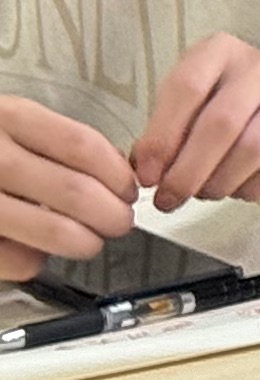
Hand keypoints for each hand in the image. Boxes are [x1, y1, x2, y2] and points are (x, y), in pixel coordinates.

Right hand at [0, 95, 134, 279]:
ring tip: (90, 243)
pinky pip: (10, 259)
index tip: (128, 189)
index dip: (115, 173)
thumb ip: (47, 142)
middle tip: (119, 223)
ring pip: (46, 230)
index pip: (81, 146)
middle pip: (72, 191)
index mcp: (8, 118)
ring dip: (80, 241)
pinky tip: (37, 255)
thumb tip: (106, 174)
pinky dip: (32, 262)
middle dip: (109, 214)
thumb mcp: (4, 123)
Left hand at [131, 37, 259, 207]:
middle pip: (221, 122)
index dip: (161, 137)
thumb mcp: (192, 107)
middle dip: (187, 171)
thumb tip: (144, 170)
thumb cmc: (232, 110)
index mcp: (222, 52)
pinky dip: (253, 187)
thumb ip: (164, 133)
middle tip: (169, 198)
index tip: (147, 175)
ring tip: (205, 193)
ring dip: (219, 183)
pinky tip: (240, 189)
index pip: (187, 86)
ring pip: (253, 148)